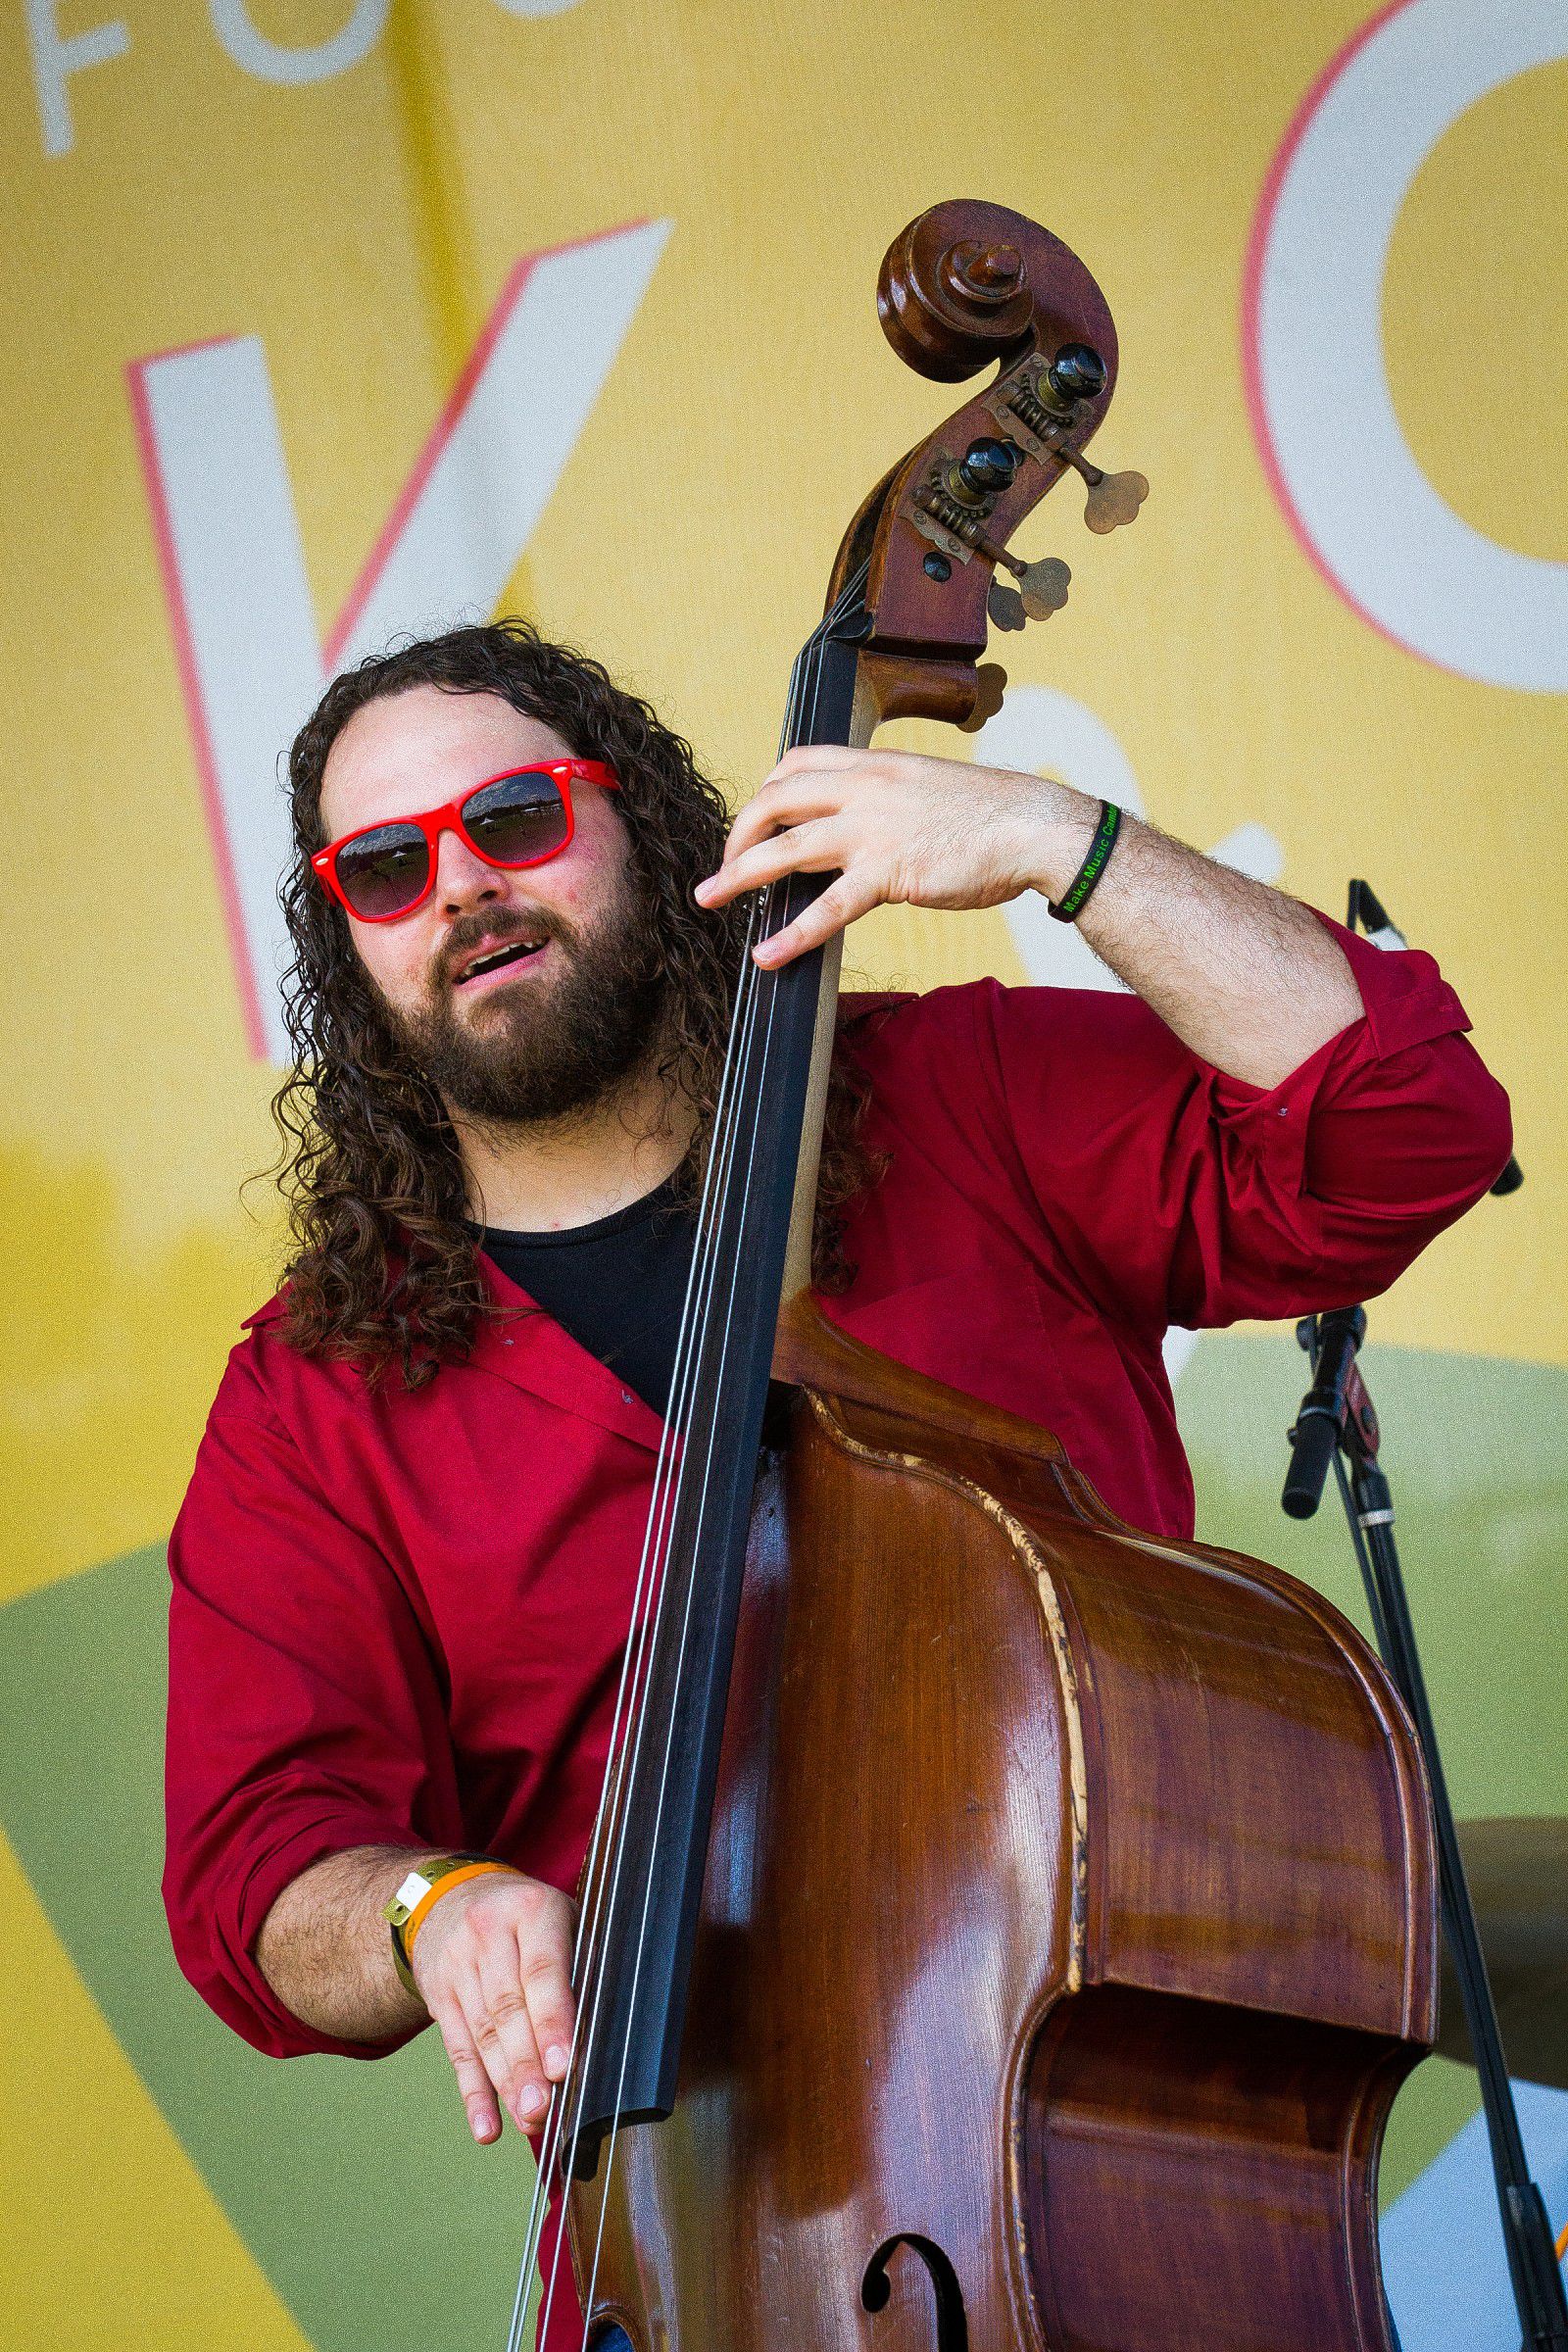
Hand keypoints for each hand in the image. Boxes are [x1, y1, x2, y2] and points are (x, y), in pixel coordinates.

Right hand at [410, 1869, 575, 2144]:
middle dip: (527, 2064)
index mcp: (532, 1909)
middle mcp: (489, 1934)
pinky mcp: (438, 1995)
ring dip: (506, 2084)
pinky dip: (474, 2093)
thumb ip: (580, 1959)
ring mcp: (458, 1965)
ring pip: (483, 2033)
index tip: (562, 2066)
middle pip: (507, 2008)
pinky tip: (487, 2127)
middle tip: (543, 2109)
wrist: (447, 1897)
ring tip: (530, 2122)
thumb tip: (612, 2025)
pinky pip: (457, 2049)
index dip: (552, 2021)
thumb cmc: (526, 1916)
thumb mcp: (558, 1915)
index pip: (542, 1970)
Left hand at [693, 745, 1088, 968]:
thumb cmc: (992, 815)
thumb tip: (866, 833)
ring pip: (784, 849)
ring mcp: (872, 830)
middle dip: (737, 833)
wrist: (1034, 826)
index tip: (754, 820)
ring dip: (738, 875)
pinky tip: (767, 955)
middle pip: (773, 800)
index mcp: (874, 765)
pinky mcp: (888, 872)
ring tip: (710, 899)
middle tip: (722, 866)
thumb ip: (889, 804)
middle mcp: (864, 789)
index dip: (764, 791)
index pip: (796, 762)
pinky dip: (791, 934)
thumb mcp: (929, 790)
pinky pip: (827, 907)